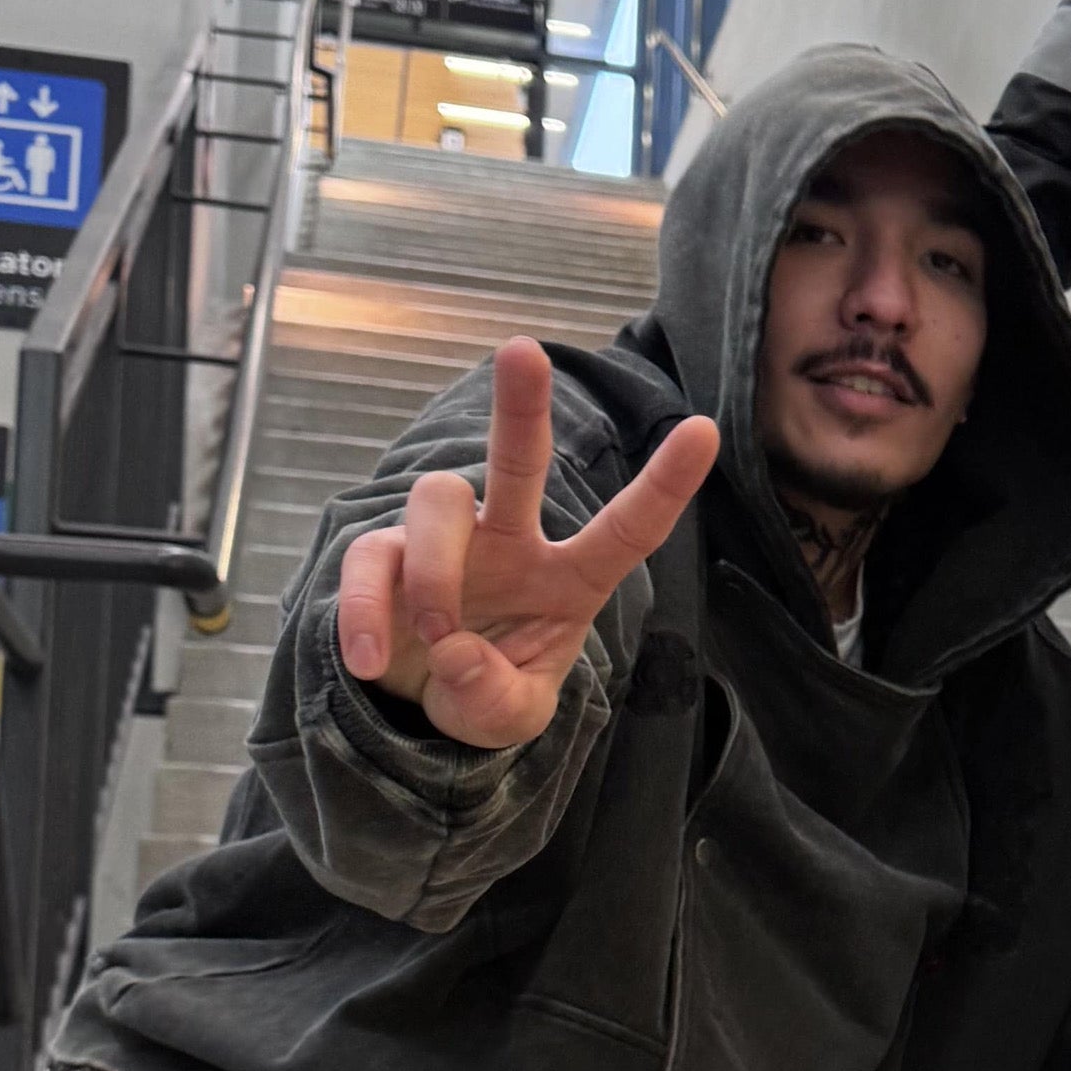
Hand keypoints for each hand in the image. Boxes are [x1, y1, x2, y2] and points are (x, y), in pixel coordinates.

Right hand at [336, 337, 719, 749]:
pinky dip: (365, 611)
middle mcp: (509, 543)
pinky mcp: (381, 557)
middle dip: (521, 407)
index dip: (664, 484)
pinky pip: (369, 560)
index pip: (627, 530)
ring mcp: (445, 542)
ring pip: (436, 503)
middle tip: (522, 351)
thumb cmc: (482, 695)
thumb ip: (496, 698)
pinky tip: (370, 660)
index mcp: (569, 578)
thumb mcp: (507, 719)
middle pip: (519, 463)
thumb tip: (458, 654)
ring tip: (437, 635)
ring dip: (435, 573)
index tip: (705, 429)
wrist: (414, 714)